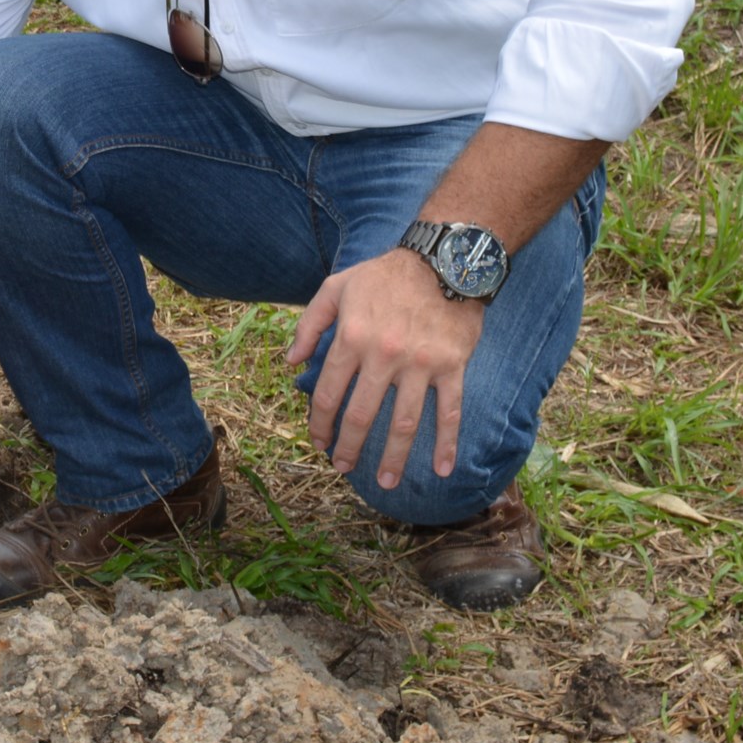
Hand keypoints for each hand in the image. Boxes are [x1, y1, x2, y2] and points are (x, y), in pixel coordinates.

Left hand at [286, 249, 484, 485]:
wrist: (443, 259)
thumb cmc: (385, 274)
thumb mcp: (337, 287)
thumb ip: (310, 324)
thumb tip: (290, 361)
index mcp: (352, 338)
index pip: (328, 393)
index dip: (319, 424)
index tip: (319, 442)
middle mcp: (383, 355)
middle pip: (362, 416)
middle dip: (350, 448)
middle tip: (344, 468)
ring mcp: (420, 365)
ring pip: (405, 423)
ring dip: (395, 458)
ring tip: (386, 482)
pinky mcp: (452, 367)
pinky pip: (450, 411)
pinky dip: (448, 443)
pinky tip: (444, 468)